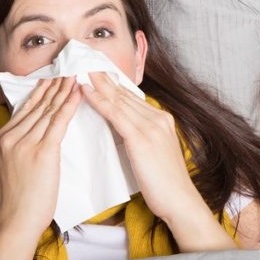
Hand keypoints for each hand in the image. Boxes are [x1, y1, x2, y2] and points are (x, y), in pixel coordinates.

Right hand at [0, 77, 80, 235]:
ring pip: (48, 110)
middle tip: (68, 68)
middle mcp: (9, 137)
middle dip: (54, 85)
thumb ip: (18, 148)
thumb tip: (32, 137)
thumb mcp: (10, 167)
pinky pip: (58, 123)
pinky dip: (69, 105)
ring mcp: (23, 143)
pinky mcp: (41, 152)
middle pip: (37, 105)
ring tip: (77, 75)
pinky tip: (78, 93)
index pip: (25, 108)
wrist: (18, 220)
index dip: (41, 91)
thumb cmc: (20, 199)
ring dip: (64, 90)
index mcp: (0, 139)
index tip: (53, 76)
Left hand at [82, 72, 200, 223]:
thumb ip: (140, 138)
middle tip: (83, 59)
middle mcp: (158, 118)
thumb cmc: (166, 185)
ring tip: (79, 67)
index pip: (132, 98)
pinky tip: (85, 91)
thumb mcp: (154, 154)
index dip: (112, 83)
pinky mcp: (141, 138)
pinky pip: (115, 114)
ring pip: (118, 99)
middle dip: (103, 76)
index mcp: (162, 121)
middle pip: (124, 94)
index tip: (96, 71)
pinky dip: (99, 100)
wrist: (180, 201)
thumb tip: (121, 132)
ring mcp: (151, 126)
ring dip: (97, 82)